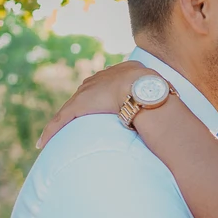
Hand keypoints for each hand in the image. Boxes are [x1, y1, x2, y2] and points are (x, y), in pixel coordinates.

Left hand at [36, 61, 154, 149]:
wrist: (143, 88)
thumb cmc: (157, 91)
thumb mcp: (161, 94)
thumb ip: (161, 101)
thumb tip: (175, 117)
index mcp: (120, 73)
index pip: (105, 85)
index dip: (102, 96)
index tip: (101, 106)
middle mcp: (100, 79)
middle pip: (85, 94)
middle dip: (79, 107)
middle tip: (76, 121)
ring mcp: (89, 93)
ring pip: (69, 110)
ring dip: (61, 123)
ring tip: (54, 136)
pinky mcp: (78, 106)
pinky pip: (61, 120)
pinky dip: (51, 132)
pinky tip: (42, 144)